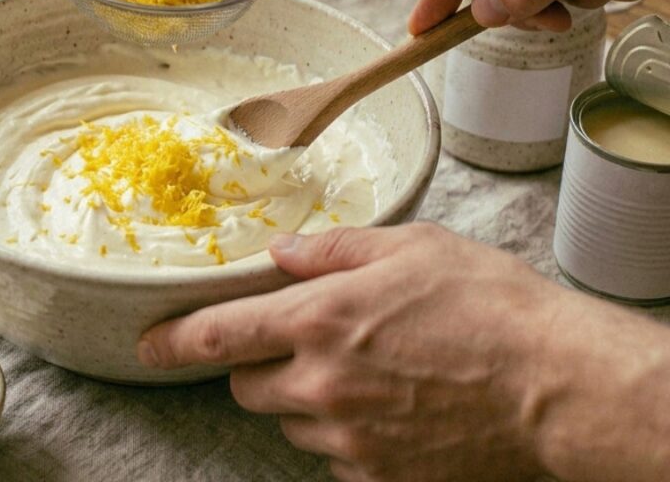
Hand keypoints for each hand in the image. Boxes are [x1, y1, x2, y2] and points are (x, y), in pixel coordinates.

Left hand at [137, 222, 669, 481]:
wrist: (558, 386)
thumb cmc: (490, 306)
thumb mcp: (412, 248)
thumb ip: (334, 251)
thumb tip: (282, 254)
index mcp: (319, 317)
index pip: (219, 335)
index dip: (174, 341)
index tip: (149, 346)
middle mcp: (320, 383)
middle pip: (247, 386)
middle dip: (261, 367)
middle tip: (309, 347)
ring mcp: (347, 438)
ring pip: (290, 425)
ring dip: (306, 403)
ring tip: (368, 377)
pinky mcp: (377, 477)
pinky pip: (333, 460)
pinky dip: (346, 439)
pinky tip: (390, 412)